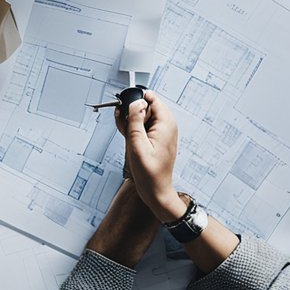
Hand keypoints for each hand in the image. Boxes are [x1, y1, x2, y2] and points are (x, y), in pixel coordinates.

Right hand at [116, 90, 184, 220]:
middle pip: (146, 106)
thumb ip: (135, 121)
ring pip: (142, 116)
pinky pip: (143, 125)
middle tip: (123, 124)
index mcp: (166, 124)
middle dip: (131, 112)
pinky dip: (133, 128)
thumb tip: (135, 102)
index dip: (136, 101)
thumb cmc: (149, 173)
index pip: (152, 98)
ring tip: (125, 134)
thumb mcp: (137, 144)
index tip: (125, 109)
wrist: (155, 191)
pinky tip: (126, 136)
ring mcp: (161, 132)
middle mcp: (166, 126)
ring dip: (130, 121)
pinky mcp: (155, 138)